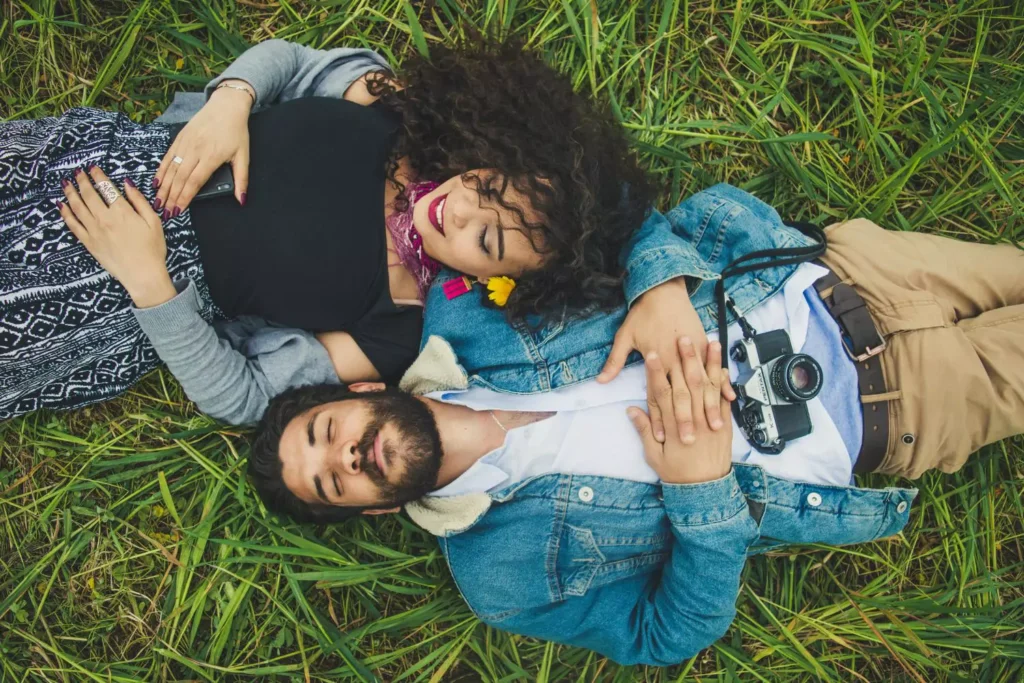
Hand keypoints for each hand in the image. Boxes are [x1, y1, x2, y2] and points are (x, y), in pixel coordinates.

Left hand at [58, 167, 176, 307]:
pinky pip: (73, 225)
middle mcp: (105, 219)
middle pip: (89, 194)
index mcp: (122, 212)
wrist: (143, 275)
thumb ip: (140, 201)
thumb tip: (127, 184)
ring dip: (70, 193)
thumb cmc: (153, 249)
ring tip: (66, 184)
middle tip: (78, 172)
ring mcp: (94, 231)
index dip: (98, 176)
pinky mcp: (89, 243)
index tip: (93, 168)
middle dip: (82, 181)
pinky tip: (62, 206)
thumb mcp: (154, 222)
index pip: (106, 188)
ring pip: (77, 207)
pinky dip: (66, 214)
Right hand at [154, 80, 252, 213]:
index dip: (185, 198)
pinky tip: (156, 182)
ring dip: (164, 187)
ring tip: (158, 201)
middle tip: (164, 212)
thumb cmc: (236, 132)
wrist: (226, 106)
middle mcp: (195, 150)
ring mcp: (185, 143)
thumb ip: (241, 180)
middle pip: (180, 178)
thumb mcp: (243, 156)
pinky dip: (161, 170)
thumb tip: (242, 200)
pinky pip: (168, 157)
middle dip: (171, 197)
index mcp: (211, 157)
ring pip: (171, 169)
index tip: (178, 211)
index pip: (194, 182)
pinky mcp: (179, 138)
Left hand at [599, 276, 734, 442]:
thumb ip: (615, 361)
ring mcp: (694, 353)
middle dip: (686, 420)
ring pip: (703, 386)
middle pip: (682, 395)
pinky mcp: (705, 346)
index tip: (662, 437)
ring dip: (708, 408)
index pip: (659, 394)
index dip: (659, 417)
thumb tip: (601, 381)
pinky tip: (729, 400)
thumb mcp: (625, 337)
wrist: (664, 290)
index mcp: (657, 359)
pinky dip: (723, 385)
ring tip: (714, 427)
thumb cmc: (643, 314)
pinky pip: (716, 370)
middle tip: (690, 441)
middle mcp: (676, 359)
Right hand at [629, 339, 733, 484]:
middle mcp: (692, 419)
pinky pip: (724, 398)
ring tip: (710, 343)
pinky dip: (724, 380)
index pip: (662, 394)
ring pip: (710, 386)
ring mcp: (710, 420)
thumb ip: (644, 431)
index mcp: (672, 426)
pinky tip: (723, 365)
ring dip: (709, 363)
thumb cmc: (677, 473)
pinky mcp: (724, 423)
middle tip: (682, 337)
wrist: (705, 489)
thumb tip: (632, 411)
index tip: (653, 356)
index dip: (657, 373)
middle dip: (686, 359)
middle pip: (688, 383)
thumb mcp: (653, 456)